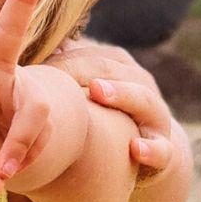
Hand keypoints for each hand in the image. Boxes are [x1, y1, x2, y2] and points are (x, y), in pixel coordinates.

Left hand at [52, 38, 181, 182]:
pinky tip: (135, 149)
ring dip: (121, 93)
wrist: (150, 153)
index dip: (64, 60)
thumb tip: (45, 48)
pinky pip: (162, 151)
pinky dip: (151, 149)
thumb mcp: (92, 93)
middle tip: (55, 71)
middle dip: (83, 69)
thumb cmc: (109, 118)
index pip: (92, 56)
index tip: (36, 67)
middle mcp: (142, 87)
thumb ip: (72, 70)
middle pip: (113, 71)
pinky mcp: (164, 152)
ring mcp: (156, 118)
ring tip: (96, 91)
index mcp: (122, 70)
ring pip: (143, 100)